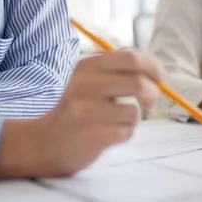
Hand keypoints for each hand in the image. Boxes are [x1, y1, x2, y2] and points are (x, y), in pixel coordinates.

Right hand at [0, 50, 163, 177]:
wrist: (41, 143)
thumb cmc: (75, 111)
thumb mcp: (88, 81)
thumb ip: (116, 72)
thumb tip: (156, 71)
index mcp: (87, 67)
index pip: (131, 58)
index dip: (153, 67)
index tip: (160, 79)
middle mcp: (85, 85)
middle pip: (138, 83)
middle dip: (153, 94)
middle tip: (152, 102)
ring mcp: (87, 111)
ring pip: (134, 112)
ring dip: (132, 120)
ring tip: (115, 123)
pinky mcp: (92, 135)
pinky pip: (126, 132)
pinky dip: (123, 135)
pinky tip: (106, 136)